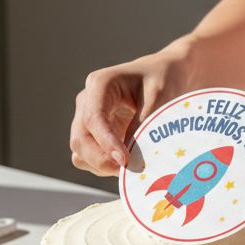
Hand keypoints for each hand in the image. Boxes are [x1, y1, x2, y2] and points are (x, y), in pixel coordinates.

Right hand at [70, 50, 190, 176]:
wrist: (164, 74)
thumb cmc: (163, 79)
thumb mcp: (160, 98)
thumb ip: (143, 126)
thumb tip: (130, 159)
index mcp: (100, 84)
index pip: (94, 118)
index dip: (106, 143)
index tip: (125, 161)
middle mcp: (87, 100)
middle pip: (80, 139)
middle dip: (102, 160)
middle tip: (131, 170)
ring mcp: (86, 118)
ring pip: (80, 152)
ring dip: (101, 165)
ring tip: (131, 165)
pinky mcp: (92, 133)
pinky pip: (87, 157)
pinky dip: (103, 166)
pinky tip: (126, 161)